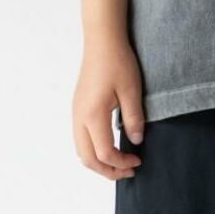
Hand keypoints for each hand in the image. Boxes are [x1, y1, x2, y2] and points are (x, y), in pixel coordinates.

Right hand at [72, 37, 145, 180]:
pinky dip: (93, 151)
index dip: (121, 163)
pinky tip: (110, 148)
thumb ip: (134, 119)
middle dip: (108, 170)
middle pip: (87, 158)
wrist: (102, 41)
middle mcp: (79, 117)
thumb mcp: (132, 92)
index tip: (138, 161)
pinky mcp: (78, 109)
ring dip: (99, 162)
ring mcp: (76, 113)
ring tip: (119, 164)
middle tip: (128, 172)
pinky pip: (80, 139)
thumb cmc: (117, 62)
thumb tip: (136, 141)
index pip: (105, 153)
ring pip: (81, 151)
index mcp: (93, 115)